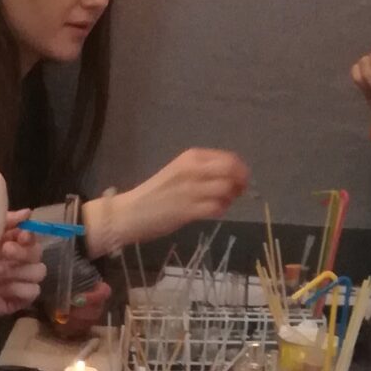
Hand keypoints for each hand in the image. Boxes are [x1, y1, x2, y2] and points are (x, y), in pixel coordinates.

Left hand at [0, 224, 45, 318]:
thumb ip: (9, 218)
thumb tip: (28, 213)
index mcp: (6, 245)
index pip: (31, 239)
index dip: (29, 238)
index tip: (20, 237)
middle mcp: (12, 262)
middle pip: (37, 255)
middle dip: (22, 253)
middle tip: (3, 252)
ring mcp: (13, 282)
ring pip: (39, 273)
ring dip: (20, 271)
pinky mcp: (13, 301)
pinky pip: (32, 292)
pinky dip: (19, 290)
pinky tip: (2, 288)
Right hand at [82, 149, 250, 253]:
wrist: (130, 213)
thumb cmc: (156, 193)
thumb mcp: (179, 172)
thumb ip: (203, 170)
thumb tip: (231, 176)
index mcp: (191, 157)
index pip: (228, 158)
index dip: (240, 169)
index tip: (238, 180)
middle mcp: (193, 170)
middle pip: (232, 170)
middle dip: (241, 182)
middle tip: (237, 192)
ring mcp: (191, 190)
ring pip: (227, 189)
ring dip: (230, 198)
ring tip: (220, 203)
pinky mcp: (189, 210)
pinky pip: (217, 207)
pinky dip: (220, 210)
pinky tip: (212, 212)